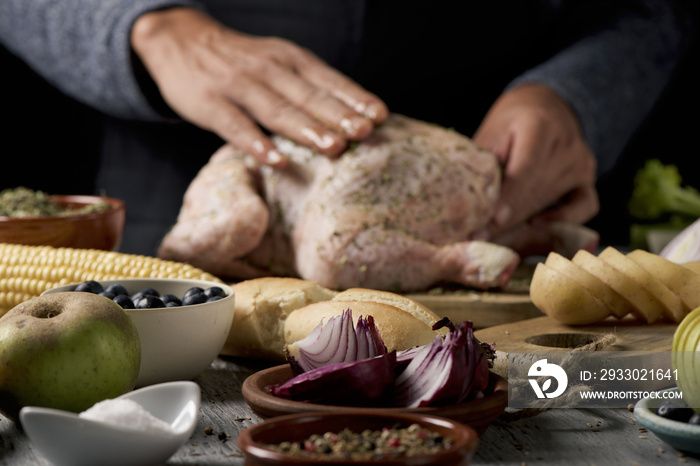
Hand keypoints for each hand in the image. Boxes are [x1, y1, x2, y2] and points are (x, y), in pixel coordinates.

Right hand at [131, 7, 387, 165]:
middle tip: (364, 133)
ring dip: (307, 129)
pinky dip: (256, 143)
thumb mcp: (279, 61)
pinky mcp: (210, 103)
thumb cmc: (243, 61)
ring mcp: (239, 86)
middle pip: (308, 95)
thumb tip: (355, 116)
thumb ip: (310, 85)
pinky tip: (275, 160)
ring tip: (334, 147)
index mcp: (290, 60)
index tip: (380, 116)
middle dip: (338, 115)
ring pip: (278, 109)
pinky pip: (236, 126)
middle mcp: (269, 69)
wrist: (181, 40)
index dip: (354, 97)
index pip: (328, 80)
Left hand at [473, 84, 598, 238]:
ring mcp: (581, 163)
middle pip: (536, 192)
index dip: (509, 197)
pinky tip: (536, 225)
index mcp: (539, 125)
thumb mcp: (491, 135)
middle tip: (478, 238)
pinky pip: (584, 207)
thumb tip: (466, 204)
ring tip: (494, 235)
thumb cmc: (509, 125)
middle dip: (506, 220)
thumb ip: (484, 165)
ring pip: (552, 203)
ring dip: (523, 223)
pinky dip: (562, 220)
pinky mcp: (588, 179)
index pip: (524, 169)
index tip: (493, 221)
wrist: (544, 109)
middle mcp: (567, 144)